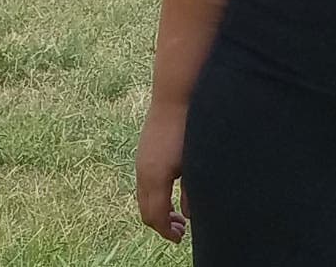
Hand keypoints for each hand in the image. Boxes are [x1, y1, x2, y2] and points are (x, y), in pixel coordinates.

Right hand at [135, 102, 191, 242]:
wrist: (175, 96)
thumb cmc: (189, 128)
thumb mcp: (194, 163)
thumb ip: (192, 191)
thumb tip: (189, 215)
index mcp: (156, 178)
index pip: (155, 216)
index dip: (166, 231)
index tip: (180, 237)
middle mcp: (143, 173)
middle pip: (146, 211)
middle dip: (161, 224)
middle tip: (180, 230)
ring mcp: (141, 162)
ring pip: (143, 197)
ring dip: (157, 209)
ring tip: (177, 214)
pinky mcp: (143, 153)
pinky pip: (143, 184)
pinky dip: (154, 196)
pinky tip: (171, 191)